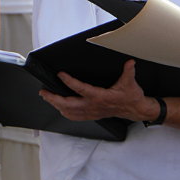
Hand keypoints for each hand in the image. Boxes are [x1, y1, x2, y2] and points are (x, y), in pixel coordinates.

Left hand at [40, 60, 159, 121]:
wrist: (135, 110)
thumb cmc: (131, 97)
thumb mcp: (130, 83)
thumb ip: (129, 72)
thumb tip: (130, 63)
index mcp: (101, 97)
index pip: (81, 89)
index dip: (70, 82)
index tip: (61, 74)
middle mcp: (94, 106)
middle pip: (69, 105)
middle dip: (54, 98)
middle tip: (44, 92)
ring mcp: (92, 112)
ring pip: (69, 112)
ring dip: (56, 105)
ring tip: (47, 97)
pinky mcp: (92, 115)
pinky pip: (75, 116)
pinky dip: (65, 112)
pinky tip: (59, 107)